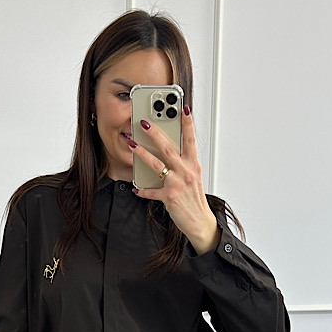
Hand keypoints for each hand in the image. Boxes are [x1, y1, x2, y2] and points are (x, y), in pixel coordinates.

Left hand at [129, 107, 218, 252]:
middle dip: (154, 134)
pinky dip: (142, 189)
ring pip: (157, 164)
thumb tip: (170, 151)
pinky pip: (151, 191)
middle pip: (168, 148)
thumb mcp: (193, 177)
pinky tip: (135, 187)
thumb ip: (183, 164)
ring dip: (142, 154)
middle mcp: (186, 172)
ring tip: (131, 144)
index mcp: (193, 165)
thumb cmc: (195, 199)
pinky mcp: (169, 197)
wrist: (200, 222)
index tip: (183, 109)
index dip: (187, 124)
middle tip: (143, 123)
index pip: (190, 140)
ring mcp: (177, 184)